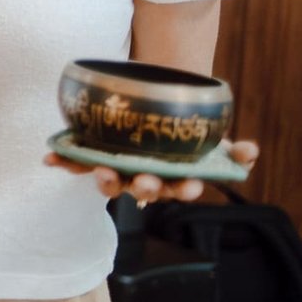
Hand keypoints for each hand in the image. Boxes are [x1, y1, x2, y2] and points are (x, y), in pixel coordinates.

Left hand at [44, 139, 258, 205]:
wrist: (155, 111)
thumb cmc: (185, 134)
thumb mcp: (211, 140)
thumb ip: (231, 149)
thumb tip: (251, 151)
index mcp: (173, 180)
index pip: (181, 190)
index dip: (185, 190)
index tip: (192, 186)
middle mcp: (143, 179)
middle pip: (144, 189)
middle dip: (145, 187)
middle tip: (146, 181)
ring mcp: (118, 170)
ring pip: (110, 182)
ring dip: (105, 179)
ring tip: (103, 170)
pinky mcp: (95, 157)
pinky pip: (78, 162)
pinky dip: (64, 161)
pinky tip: (50, 158)